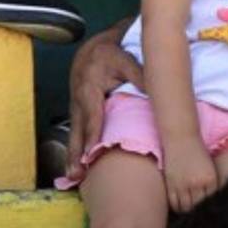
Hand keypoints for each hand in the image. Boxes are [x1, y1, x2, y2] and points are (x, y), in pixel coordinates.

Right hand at [66, 21, 141, 178]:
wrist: (92, 49)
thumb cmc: (111, 54)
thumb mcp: (125, 59)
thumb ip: (139, 74)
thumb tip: (155, 92)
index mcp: (89, 87)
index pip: (93, 114)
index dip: (93, 133)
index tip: (93, 151)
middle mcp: (78, 99)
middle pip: (79, 130)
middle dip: (77, 153)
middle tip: (77, 175)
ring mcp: (75, 106)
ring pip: (74, 134)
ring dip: (73, 156)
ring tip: (73, 177)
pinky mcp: (77, 111)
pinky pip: (75, 132)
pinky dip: (74, 149)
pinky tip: (75, 166)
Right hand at [163, 138, 217, 211]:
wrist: (182, 138)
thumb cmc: (198, 152)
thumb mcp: (210, 167)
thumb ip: (210, 184)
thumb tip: (211, 200)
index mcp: (210, 179)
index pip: (212, 201)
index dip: (211, 208)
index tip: (212, 214)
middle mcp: (197, 183)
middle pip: (199, 207)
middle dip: (200, 213)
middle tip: (201, 217)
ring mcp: (183, 185)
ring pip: (186, 208)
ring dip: (188, 212)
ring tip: (190, 214)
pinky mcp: (171, 184)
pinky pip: (174, 203)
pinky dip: (177, 208)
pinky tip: (180, 208)